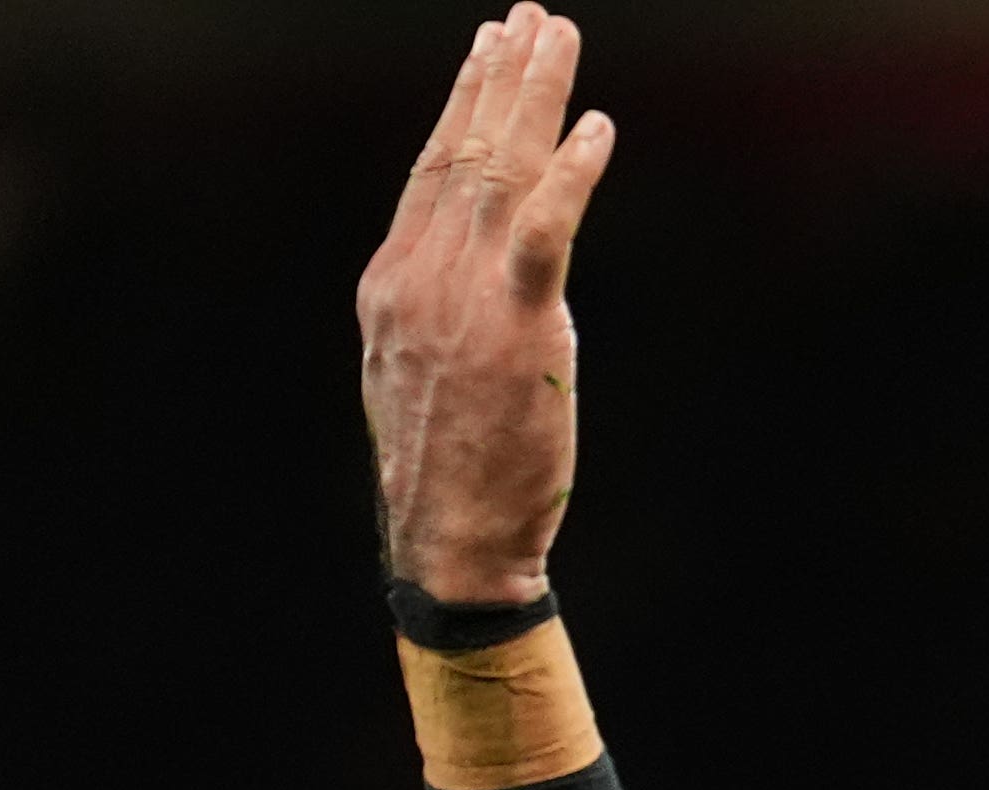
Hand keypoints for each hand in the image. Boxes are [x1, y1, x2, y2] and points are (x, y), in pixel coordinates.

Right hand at [359, 6, 615, 603]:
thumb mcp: (421, 376)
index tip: (486, 51)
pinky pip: (542, 231)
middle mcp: (419, 276)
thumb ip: (438, 313)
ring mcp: (461, 298)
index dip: (462, 104)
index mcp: (393, 284)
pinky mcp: (512, 326)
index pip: (431, 172)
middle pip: (462, 150)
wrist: (449, 539)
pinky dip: (570, 175)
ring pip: (498, 171)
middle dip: (499, 77)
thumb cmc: (449, 473)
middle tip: (529, 17)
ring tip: (557, 37)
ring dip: (533, 97)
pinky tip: (595, 130)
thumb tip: (463, 279)